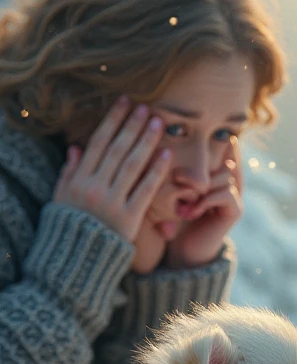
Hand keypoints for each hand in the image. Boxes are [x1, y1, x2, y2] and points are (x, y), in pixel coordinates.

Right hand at [53, 97, 170, 248]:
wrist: (78, 260)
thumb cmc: (71, 226)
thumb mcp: (62, 198)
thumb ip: (68, 172)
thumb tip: (76, 147)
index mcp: (78, 179)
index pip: (98, 142)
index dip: (112, 120)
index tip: (124, 103)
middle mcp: (94, 187)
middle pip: (116, 150)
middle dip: (132, 126)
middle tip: (147, 107)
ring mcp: (112, 202)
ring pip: (131, 165)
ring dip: (146, 141)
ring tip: (158, 123)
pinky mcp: (128, 218)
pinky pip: (145, 191)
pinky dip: (156, 172)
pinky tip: (166, 155)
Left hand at [165, 137, 243, 269]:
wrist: (184, 250)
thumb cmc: (173, 219)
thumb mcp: (173, 191)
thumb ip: (180, 173)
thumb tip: (170, 146)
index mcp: (218, 180)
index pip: (228, 156)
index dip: (227, 146)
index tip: (222, 135)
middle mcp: (231, 186)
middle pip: (224, 163)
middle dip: (201, 169)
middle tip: (178, 178)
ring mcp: (235, 199)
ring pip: (223, 177)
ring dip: (200, 188)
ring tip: (181, 202)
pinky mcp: (235, 212)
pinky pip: (225, 193)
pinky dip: (205, 200)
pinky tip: (190, 212)